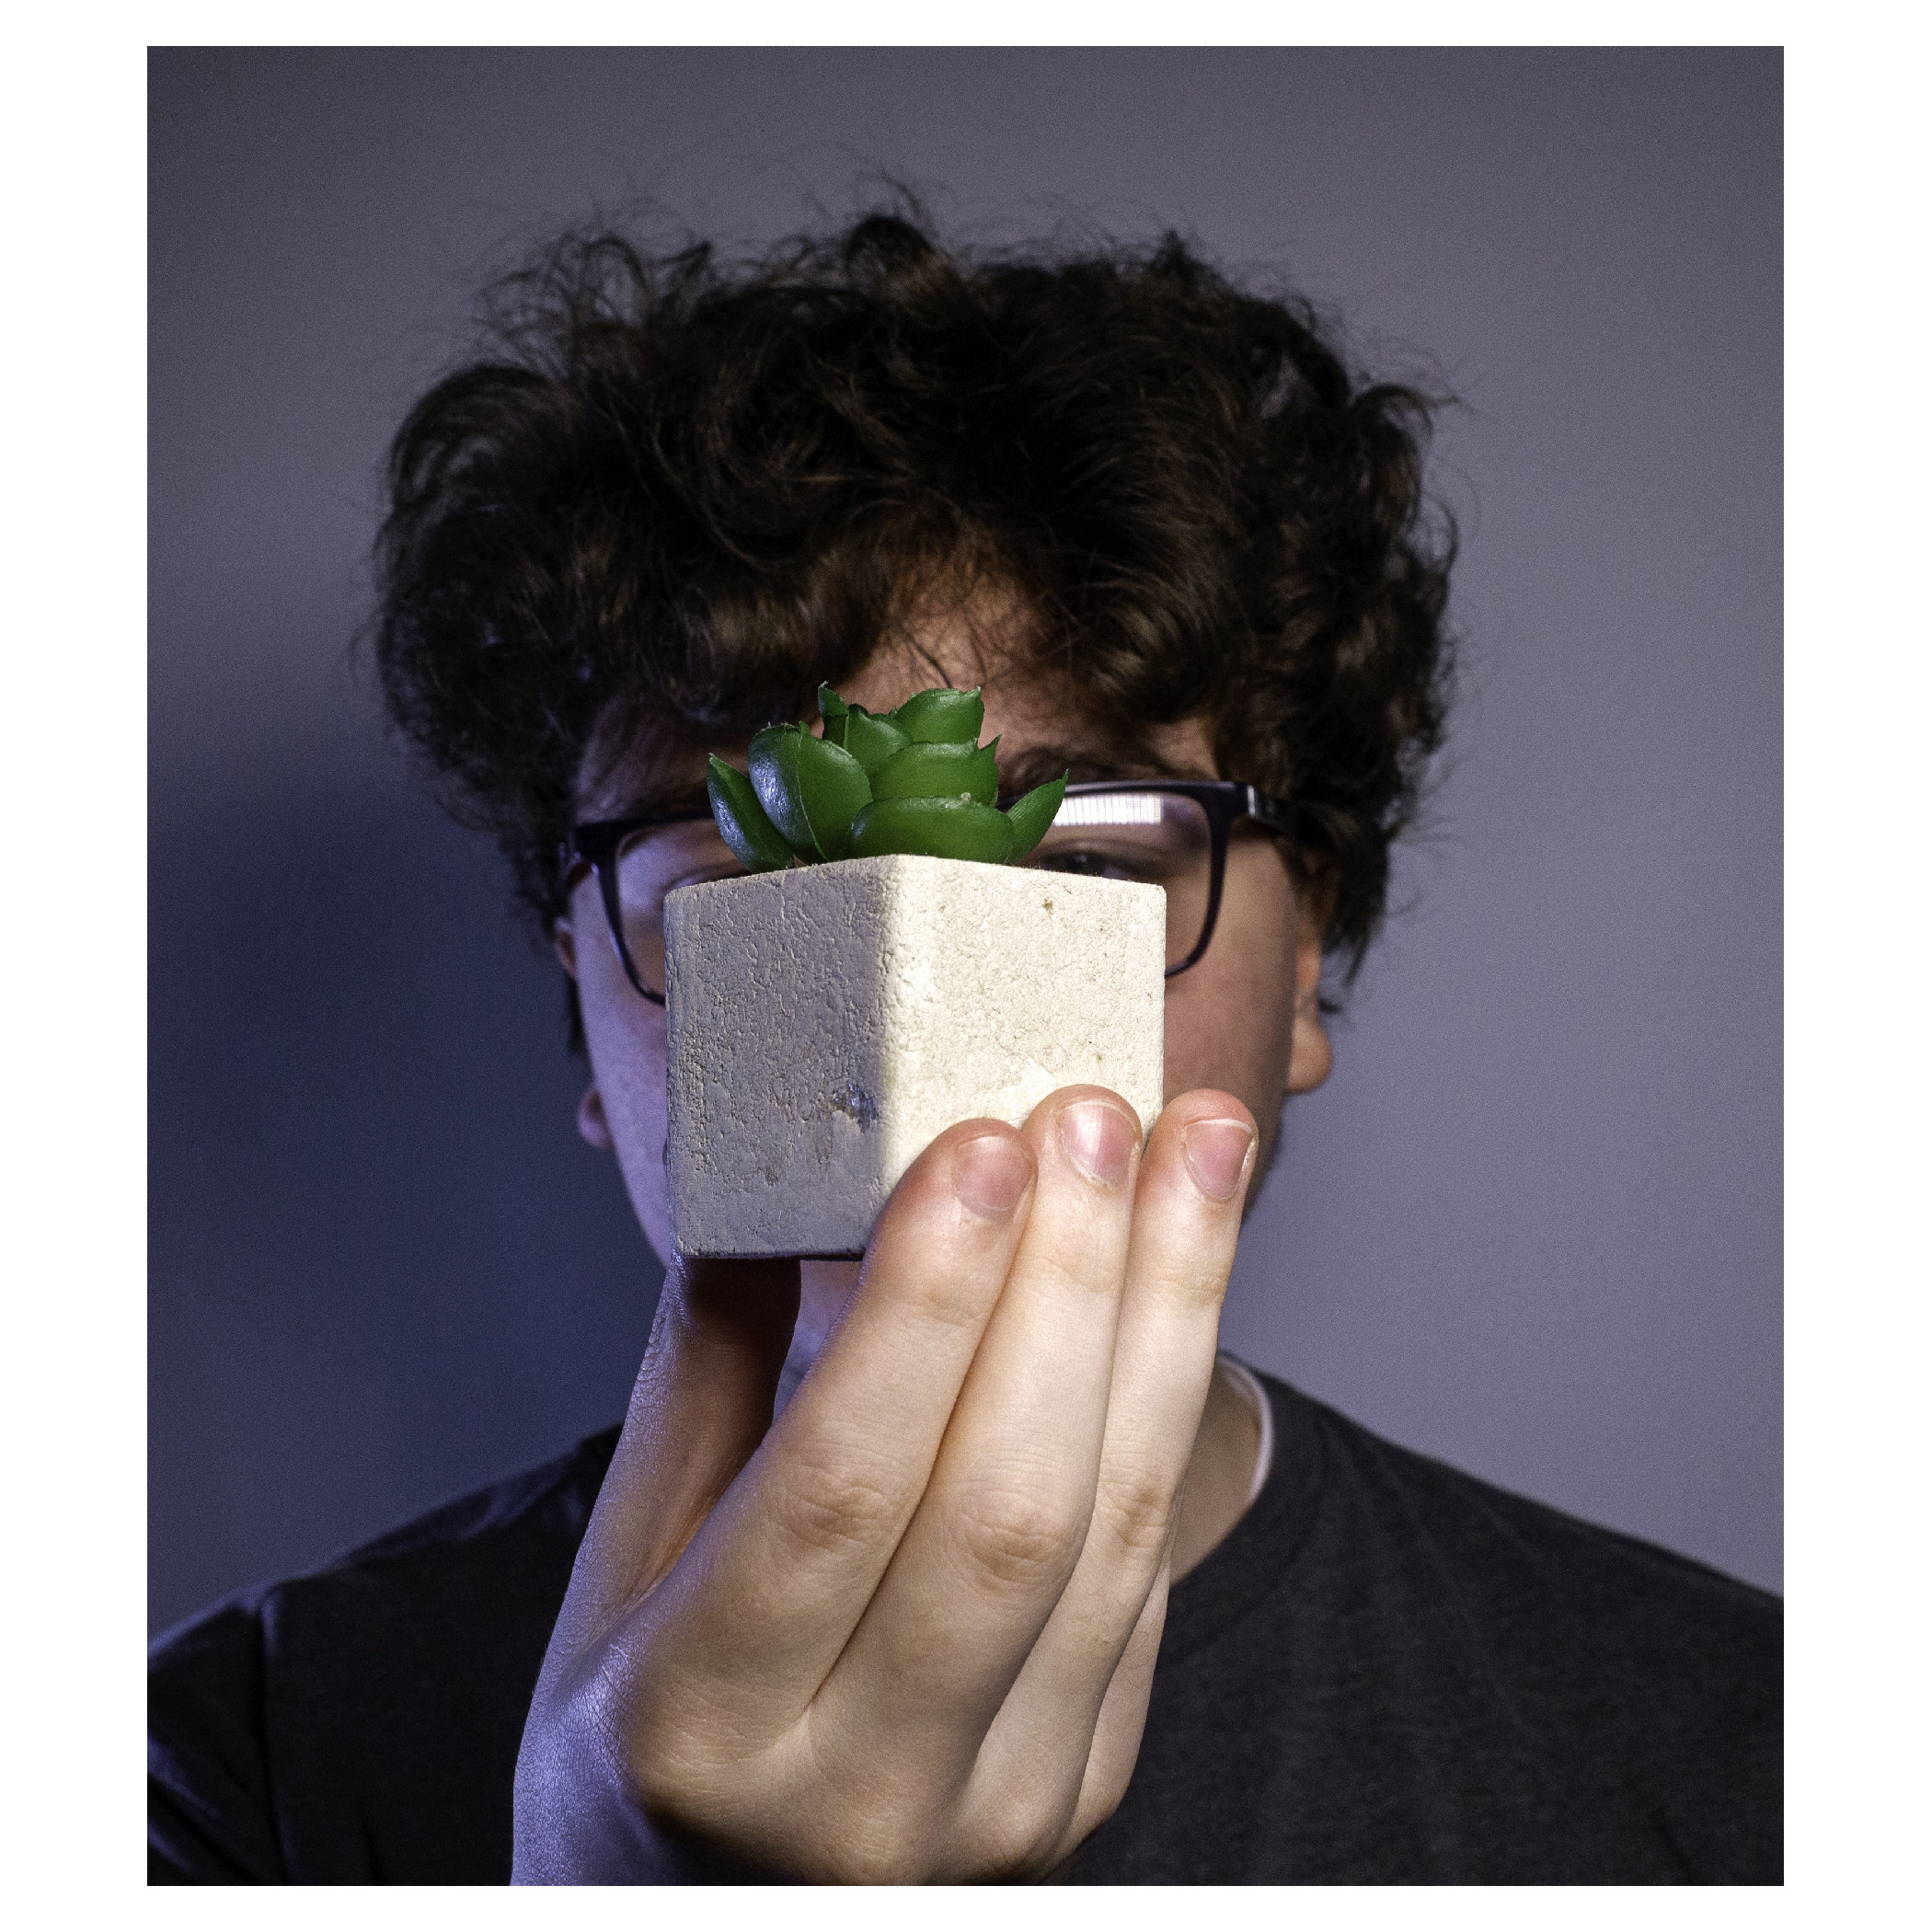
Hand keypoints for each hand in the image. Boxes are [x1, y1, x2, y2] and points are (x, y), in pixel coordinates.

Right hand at [512, 1084, 1258, 1883]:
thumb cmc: (639, 1748)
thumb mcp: (615, 1582)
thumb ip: (703, 1386)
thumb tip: (784, 1191)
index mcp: (698, 1729)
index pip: (841, 1488)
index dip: (926, 1305)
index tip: (979, 1144)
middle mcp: (859, 1792)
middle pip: (1008, 1503)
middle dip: (1071, 1281)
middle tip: (1096, 1112)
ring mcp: (998, 1809)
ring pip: (1114, 1529)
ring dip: (1168, 1316)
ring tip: (1196, 1152)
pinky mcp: (1083, 1790)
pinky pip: (1141, 1573)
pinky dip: (1169, 1403)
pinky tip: (1182, 1274)